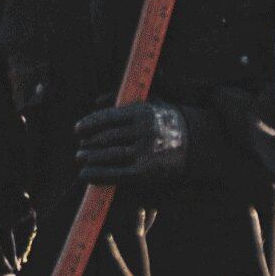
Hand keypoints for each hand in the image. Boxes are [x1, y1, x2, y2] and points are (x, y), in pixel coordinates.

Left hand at [75, 101, 207, 186]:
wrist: (196, 144)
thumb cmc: (166, 121)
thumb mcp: (150, 102)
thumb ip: (123, 100)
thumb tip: (97, 102)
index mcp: (141, 111)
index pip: (107, 118)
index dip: (88, 124)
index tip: (77, 130)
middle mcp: (143, 131)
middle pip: (105, 138)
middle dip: (88, 144)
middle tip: (80, 148)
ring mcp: (144, 152)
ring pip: (109, 155)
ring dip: (90, 159)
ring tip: (80, 159)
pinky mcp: (146, 172)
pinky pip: (116, 174)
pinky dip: (98, 175)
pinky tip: (85, 175)